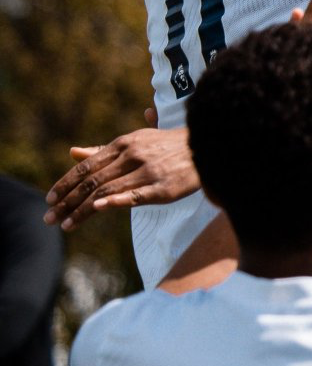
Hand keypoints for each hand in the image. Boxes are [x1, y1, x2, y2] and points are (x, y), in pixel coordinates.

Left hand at [46, 120, 197, 228]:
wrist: (209, 144)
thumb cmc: (169, 145)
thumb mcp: (135, 141)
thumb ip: (103, 150)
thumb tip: (72, 152)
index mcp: (123, 144)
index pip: (86, 167)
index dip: (65, 184)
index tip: (49, 200)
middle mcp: (132, 156)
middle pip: (92, 182)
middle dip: (67, 201)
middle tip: (49, 217)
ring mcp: (148, 172)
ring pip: (107, 192)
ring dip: (82, 210)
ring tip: (66, 225)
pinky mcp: (164, 188)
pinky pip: (135, 196)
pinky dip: (115, 202)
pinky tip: (98, 209)